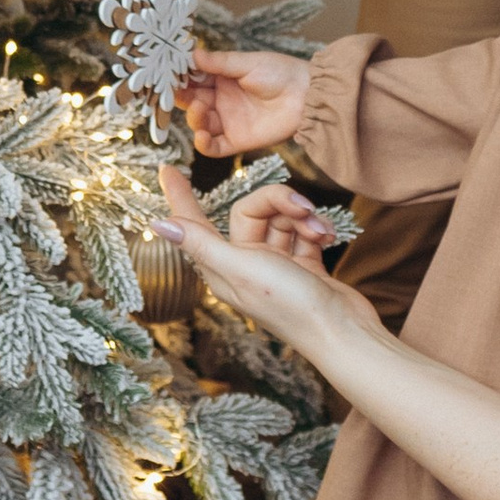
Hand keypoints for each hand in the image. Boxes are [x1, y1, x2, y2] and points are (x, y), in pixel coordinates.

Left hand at [157, 165, 377, 369]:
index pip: (194, 223)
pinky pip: (302, 232)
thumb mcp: (240, 268)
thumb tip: (158, 224)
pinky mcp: (302, 265)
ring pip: (281, 218)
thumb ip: (201, 243)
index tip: (167, 168)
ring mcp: (274, 264)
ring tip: (320, 232)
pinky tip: (327, 237)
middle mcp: (244, 263)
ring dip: (303, 218)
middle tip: (304, 209)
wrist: (341, 331)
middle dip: (281, 203)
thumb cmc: (288, 304)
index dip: (180, 196)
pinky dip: (315, 229)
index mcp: (221, 266)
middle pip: (252, 210)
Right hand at [179, 46, 314, 154]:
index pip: (193, 79)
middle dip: (182, 98)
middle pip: (191, 101)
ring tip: (199, 109)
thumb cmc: (281, 73)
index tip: (168, 74)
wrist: (308, 97)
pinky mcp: (236, 141)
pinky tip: (202, 135)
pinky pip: (213, 147)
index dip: (180, 78)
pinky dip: (203, 144)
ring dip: (194, 118)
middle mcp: (221, 100)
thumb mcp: (247, 63)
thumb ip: (218, 62)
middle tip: (178, 93)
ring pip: (199, 123)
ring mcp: (228, 121)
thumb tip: (191, 53)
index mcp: (222, 78)